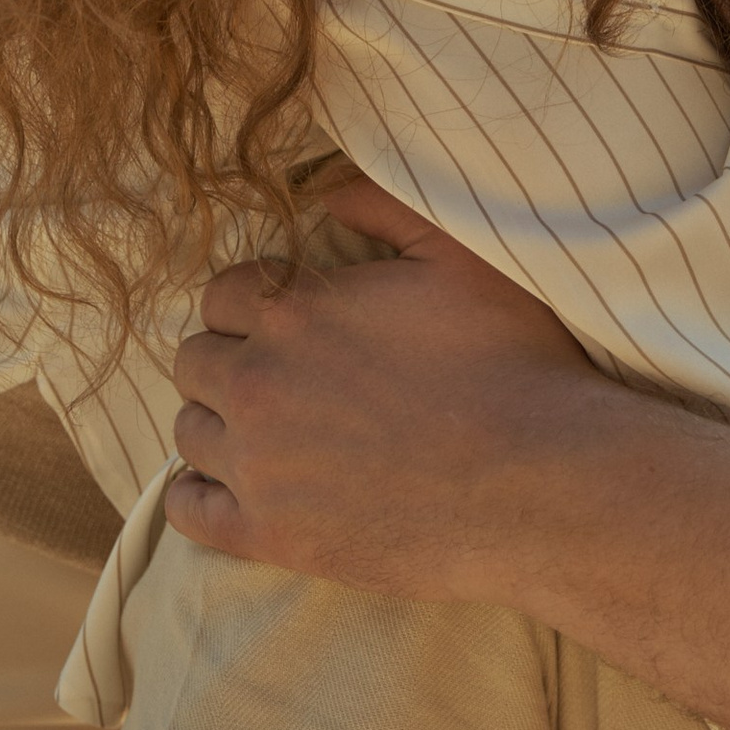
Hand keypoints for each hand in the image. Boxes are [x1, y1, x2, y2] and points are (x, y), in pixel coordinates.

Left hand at [163, 175, 594, 594]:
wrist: (541, 484)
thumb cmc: (512, 363)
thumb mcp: (460, 255)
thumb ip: (384, 207)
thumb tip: (326, 193)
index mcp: (293, 311)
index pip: (220, 294)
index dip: (255, 304)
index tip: (291, 323)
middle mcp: (258, 383)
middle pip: (195, 361)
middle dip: (231, 360)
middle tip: (282, 378)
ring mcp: (258, 466)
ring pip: (188, 431)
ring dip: (219, 423)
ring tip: (268, 431)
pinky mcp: (270, 536)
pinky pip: (188, 511)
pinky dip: (197, 496)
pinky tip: (229, 488)